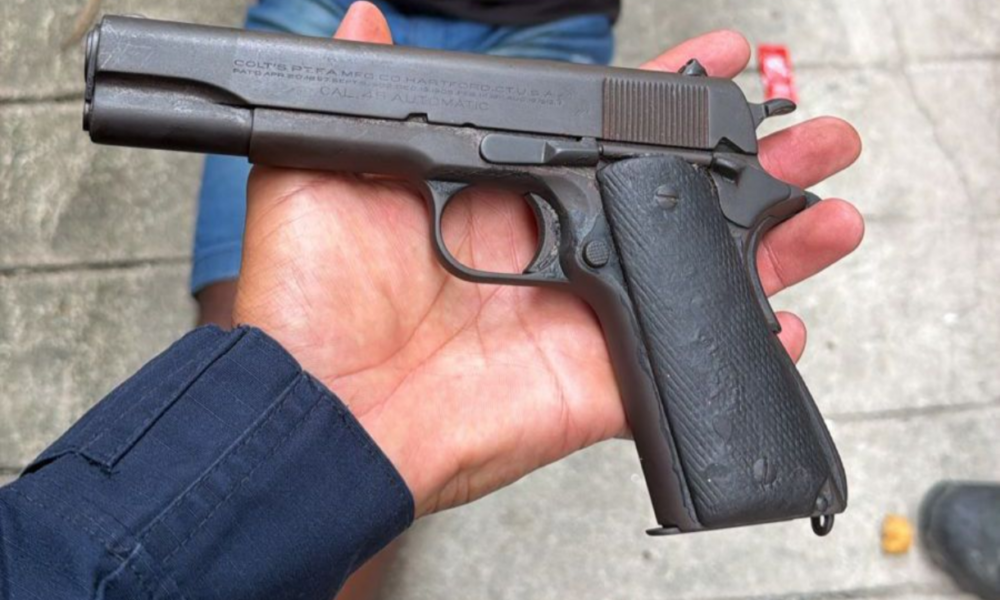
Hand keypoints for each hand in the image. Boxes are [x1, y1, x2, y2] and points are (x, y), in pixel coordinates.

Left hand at [233, 2, 863, 517]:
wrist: (325, 405)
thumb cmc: (315, 298)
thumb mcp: (327, 175)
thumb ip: (362, 95)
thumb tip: (368, 17)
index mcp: (504, 199)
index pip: (601, 137)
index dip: (662, 101)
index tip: (719, 61)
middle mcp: (556, 250)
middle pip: (669, 199)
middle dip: (746, 164)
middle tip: (807, 134)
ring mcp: (585, 315)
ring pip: (694, 273)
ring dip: (770, 245)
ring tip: (829, 211)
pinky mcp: (602, 378)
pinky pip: (683, 362)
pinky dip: (743, 348)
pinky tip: (792, 320)